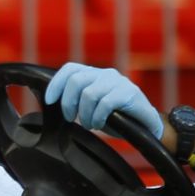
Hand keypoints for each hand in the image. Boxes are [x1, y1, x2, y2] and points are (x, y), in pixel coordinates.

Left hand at [44, 63, 162, 137]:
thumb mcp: (92, 106)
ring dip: (85, 114)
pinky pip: (105, 103)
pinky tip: (100, 124)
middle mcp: (105, 74)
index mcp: (94, 74)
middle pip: (75, 81)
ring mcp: (118, 82)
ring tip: (90, 124)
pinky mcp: (129, 92)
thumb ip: (77, 99)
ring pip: (89, 94)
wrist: (146, 126)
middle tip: (71, 118)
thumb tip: (52, 102)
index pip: (70, 69)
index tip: (48, 101)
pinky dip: (98, 117)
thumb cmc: (116, 117)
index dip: (56, 84)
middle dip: (68, 103)